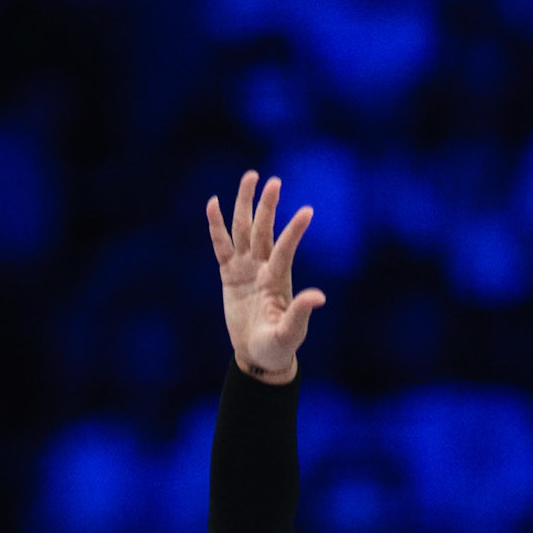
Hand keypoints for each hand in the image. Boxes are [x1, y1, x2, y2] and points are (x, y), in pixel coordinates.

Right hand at [206, 171, 325, 380]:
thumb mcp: (290, 333)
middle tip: (273, 180)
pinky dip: (216, 226)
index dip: (294, 231)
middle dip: (267, 206)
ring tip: (251, 177)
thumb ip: (300, 314)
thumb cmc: (278, 346)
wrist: (259, 355)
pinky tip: (213, 204)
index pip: (285, 250)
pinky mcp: (229, 273)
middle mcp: (263, 268)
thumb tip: (319, 297)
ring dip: (246, 204)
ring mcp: (246, 268)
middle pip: (263, 230)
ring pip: (244, 230)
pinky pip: (221, 245)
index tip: (307, 210)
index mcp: (278, 280)